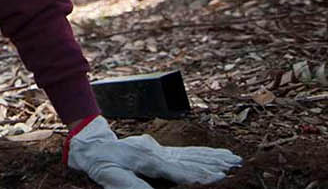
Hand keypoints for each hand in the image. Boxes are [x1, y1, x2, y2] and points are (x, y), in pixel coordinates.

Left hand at [66, 116, 240, 187]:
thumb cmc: (101, 163)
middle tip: (236, 168)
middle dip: (214, 165)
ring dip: (215, 158)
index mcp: (148, 159)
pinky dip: (206, 154)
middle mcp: (158, 152)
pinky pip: (187, 152)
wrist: (92, 143)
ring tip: (235, 160)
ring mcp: (161, 149)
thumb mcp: (110, 177)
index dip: (199, 174)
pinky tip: (220, 155)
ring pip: (193, 154)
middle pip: (191, 160)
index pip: (179, 170)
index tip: (219, 177)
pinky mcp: (161, 150)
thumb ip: (132, 187)